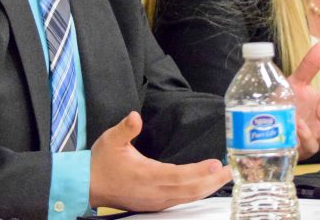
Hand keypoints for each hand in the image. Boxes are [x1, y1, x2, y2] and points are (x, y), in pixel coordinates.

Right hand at [89, 111, 230, 211]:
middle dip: (212, 181)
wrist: (88, 185)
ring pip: (187, 197)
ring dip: (207, 188)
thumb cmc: (101, 162)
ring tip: (224, 176)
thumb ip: (125, 129)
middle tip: (231, 170)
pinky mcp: (155, 204)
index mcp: (146, 176)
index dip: (198, 171)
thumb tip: (135, 116)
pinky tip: (205, 186)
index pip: (178, 175)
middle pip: (190, 190)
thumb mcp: (111, 140)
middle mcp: (154, 192)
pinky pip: (181, 201)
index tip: (215, 164)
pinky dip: (196, 193)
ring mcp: (155, 201)